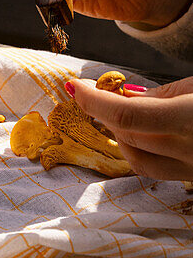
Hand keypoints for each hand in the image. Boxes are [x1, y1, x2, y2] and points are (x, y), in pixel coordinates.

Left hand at [65, 75, 192, 179]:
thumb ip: (164, 93)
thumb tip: (125, 97)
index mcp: (192, 118)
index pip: (127, 115)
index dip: (95, 101)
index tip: (75, 87)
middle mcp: (190, 151)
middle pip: (128, 138)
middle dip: (104, 115)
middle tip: (91, 93)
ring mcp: (192, 170)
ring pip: (139, 161)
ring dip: (120, 137)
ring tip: (115, 113)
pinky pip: (157, 170)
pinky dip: (140, 151)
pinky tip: (137, 133)